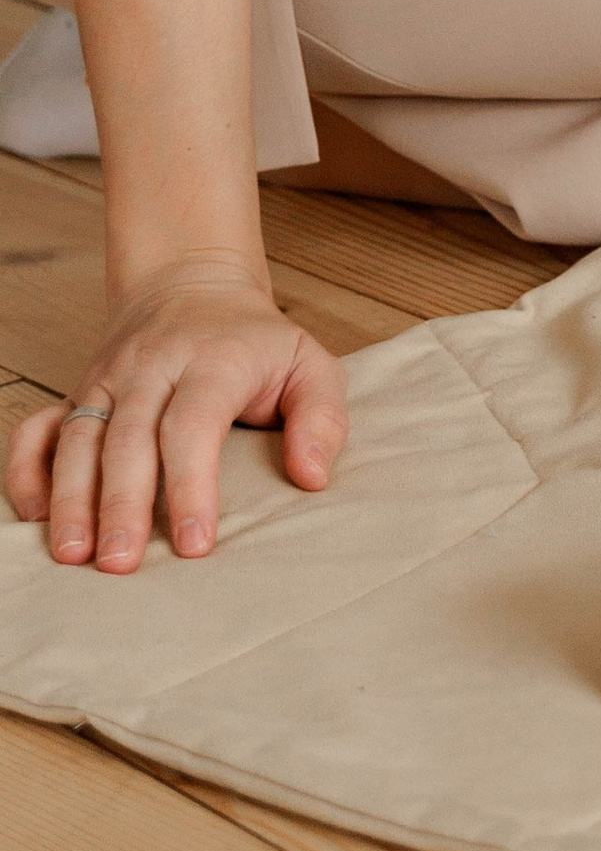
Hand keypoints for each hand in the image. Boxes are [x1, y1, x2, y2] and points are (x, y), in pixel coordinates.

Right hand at [4, 259, 345, 570]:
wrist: (193, 285)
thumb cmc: (256, 343)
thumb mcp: (309, 364)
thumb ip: (322, 417)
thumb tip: (312, 477)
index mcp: (212, 361)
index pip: (193, 424)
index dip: (191, 485)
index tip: (193, 545)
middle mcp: (151, 368)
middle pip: (127, 438)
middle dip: (121, 504)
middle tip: (120, 565)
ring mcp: (106, 379)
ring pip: (77, 437)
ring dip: (71, 498)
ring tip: (72, 555)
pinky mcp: (76, 392)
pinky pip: (36, 429)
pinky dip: (27, 471)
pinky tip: (35, 516)